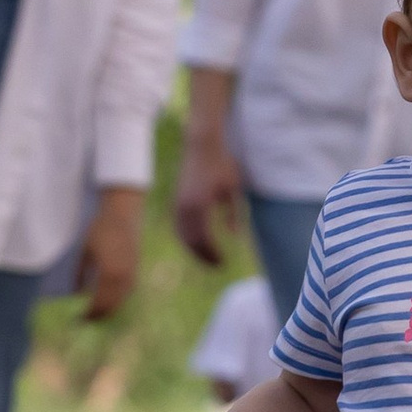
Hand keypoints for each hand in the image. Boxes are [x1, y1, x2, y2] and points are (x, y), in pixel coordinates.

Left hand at [77, 187, 142, 321]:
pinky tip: (108, 301)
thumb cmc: (101, 230)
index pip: (99, 303)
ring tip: (95, 314)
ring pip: (121, 301)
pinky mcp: (136, 270)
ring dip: (108, 310)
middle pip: (111, 306)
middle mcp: (122, 277)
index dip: (88, 314)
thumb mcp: (85, 251)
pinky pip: (127, 293)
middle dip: (98, 316)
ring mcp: (131, 274)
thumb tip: (76, 292)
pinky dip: (117, 300)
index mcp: (108, 274)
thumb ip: (80, 273)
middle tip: (85, 320)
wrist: (124, 214)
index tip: (78, 319)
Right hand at [172, 129, 242, 268]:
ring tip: (209, 259)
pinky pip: (178, 227)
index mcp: (200, 205)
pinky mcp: (176, 200)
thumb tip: (236, 236)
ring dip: (194, 250)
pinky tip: (197, 244)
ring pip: (182, 236)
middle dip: (204, 257)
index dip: (213, 254)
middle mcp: (185, 207)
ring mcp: (177, 204)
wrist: (201, 145)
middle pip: (191, 241)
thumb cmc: (222, 165)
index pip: (204, 239)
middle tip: (218, 266)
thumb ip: (235, 214)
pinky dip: (186, 239)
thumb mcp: (233, 189)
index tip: (224, 263)